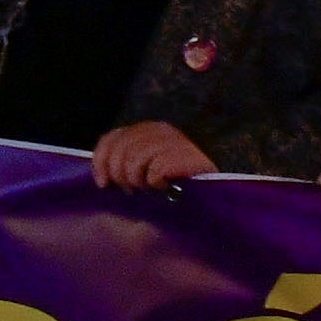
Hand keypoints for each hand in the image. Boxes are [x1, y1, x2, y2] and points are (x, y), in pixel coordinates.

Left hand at [89, 120, 216, 192]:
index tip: (103, 183)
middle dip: (119, 175)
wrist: (219, 187)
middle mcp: (158, 130)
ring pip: (133, 161)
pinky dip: (156, 184)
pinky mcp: (183, 154)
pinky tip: (166, 188)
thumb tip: (102, 177)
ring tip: (149, 189)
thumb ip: (128, 164)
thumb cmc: (181, 183)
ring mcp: (171, 140)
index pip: (111, 138)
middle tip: (132, 191)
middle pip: (119, 150)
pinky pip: (154, 171)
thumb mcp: (149, 168)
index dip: (100, 161)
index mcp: (147, 130)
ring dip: (137, 181)